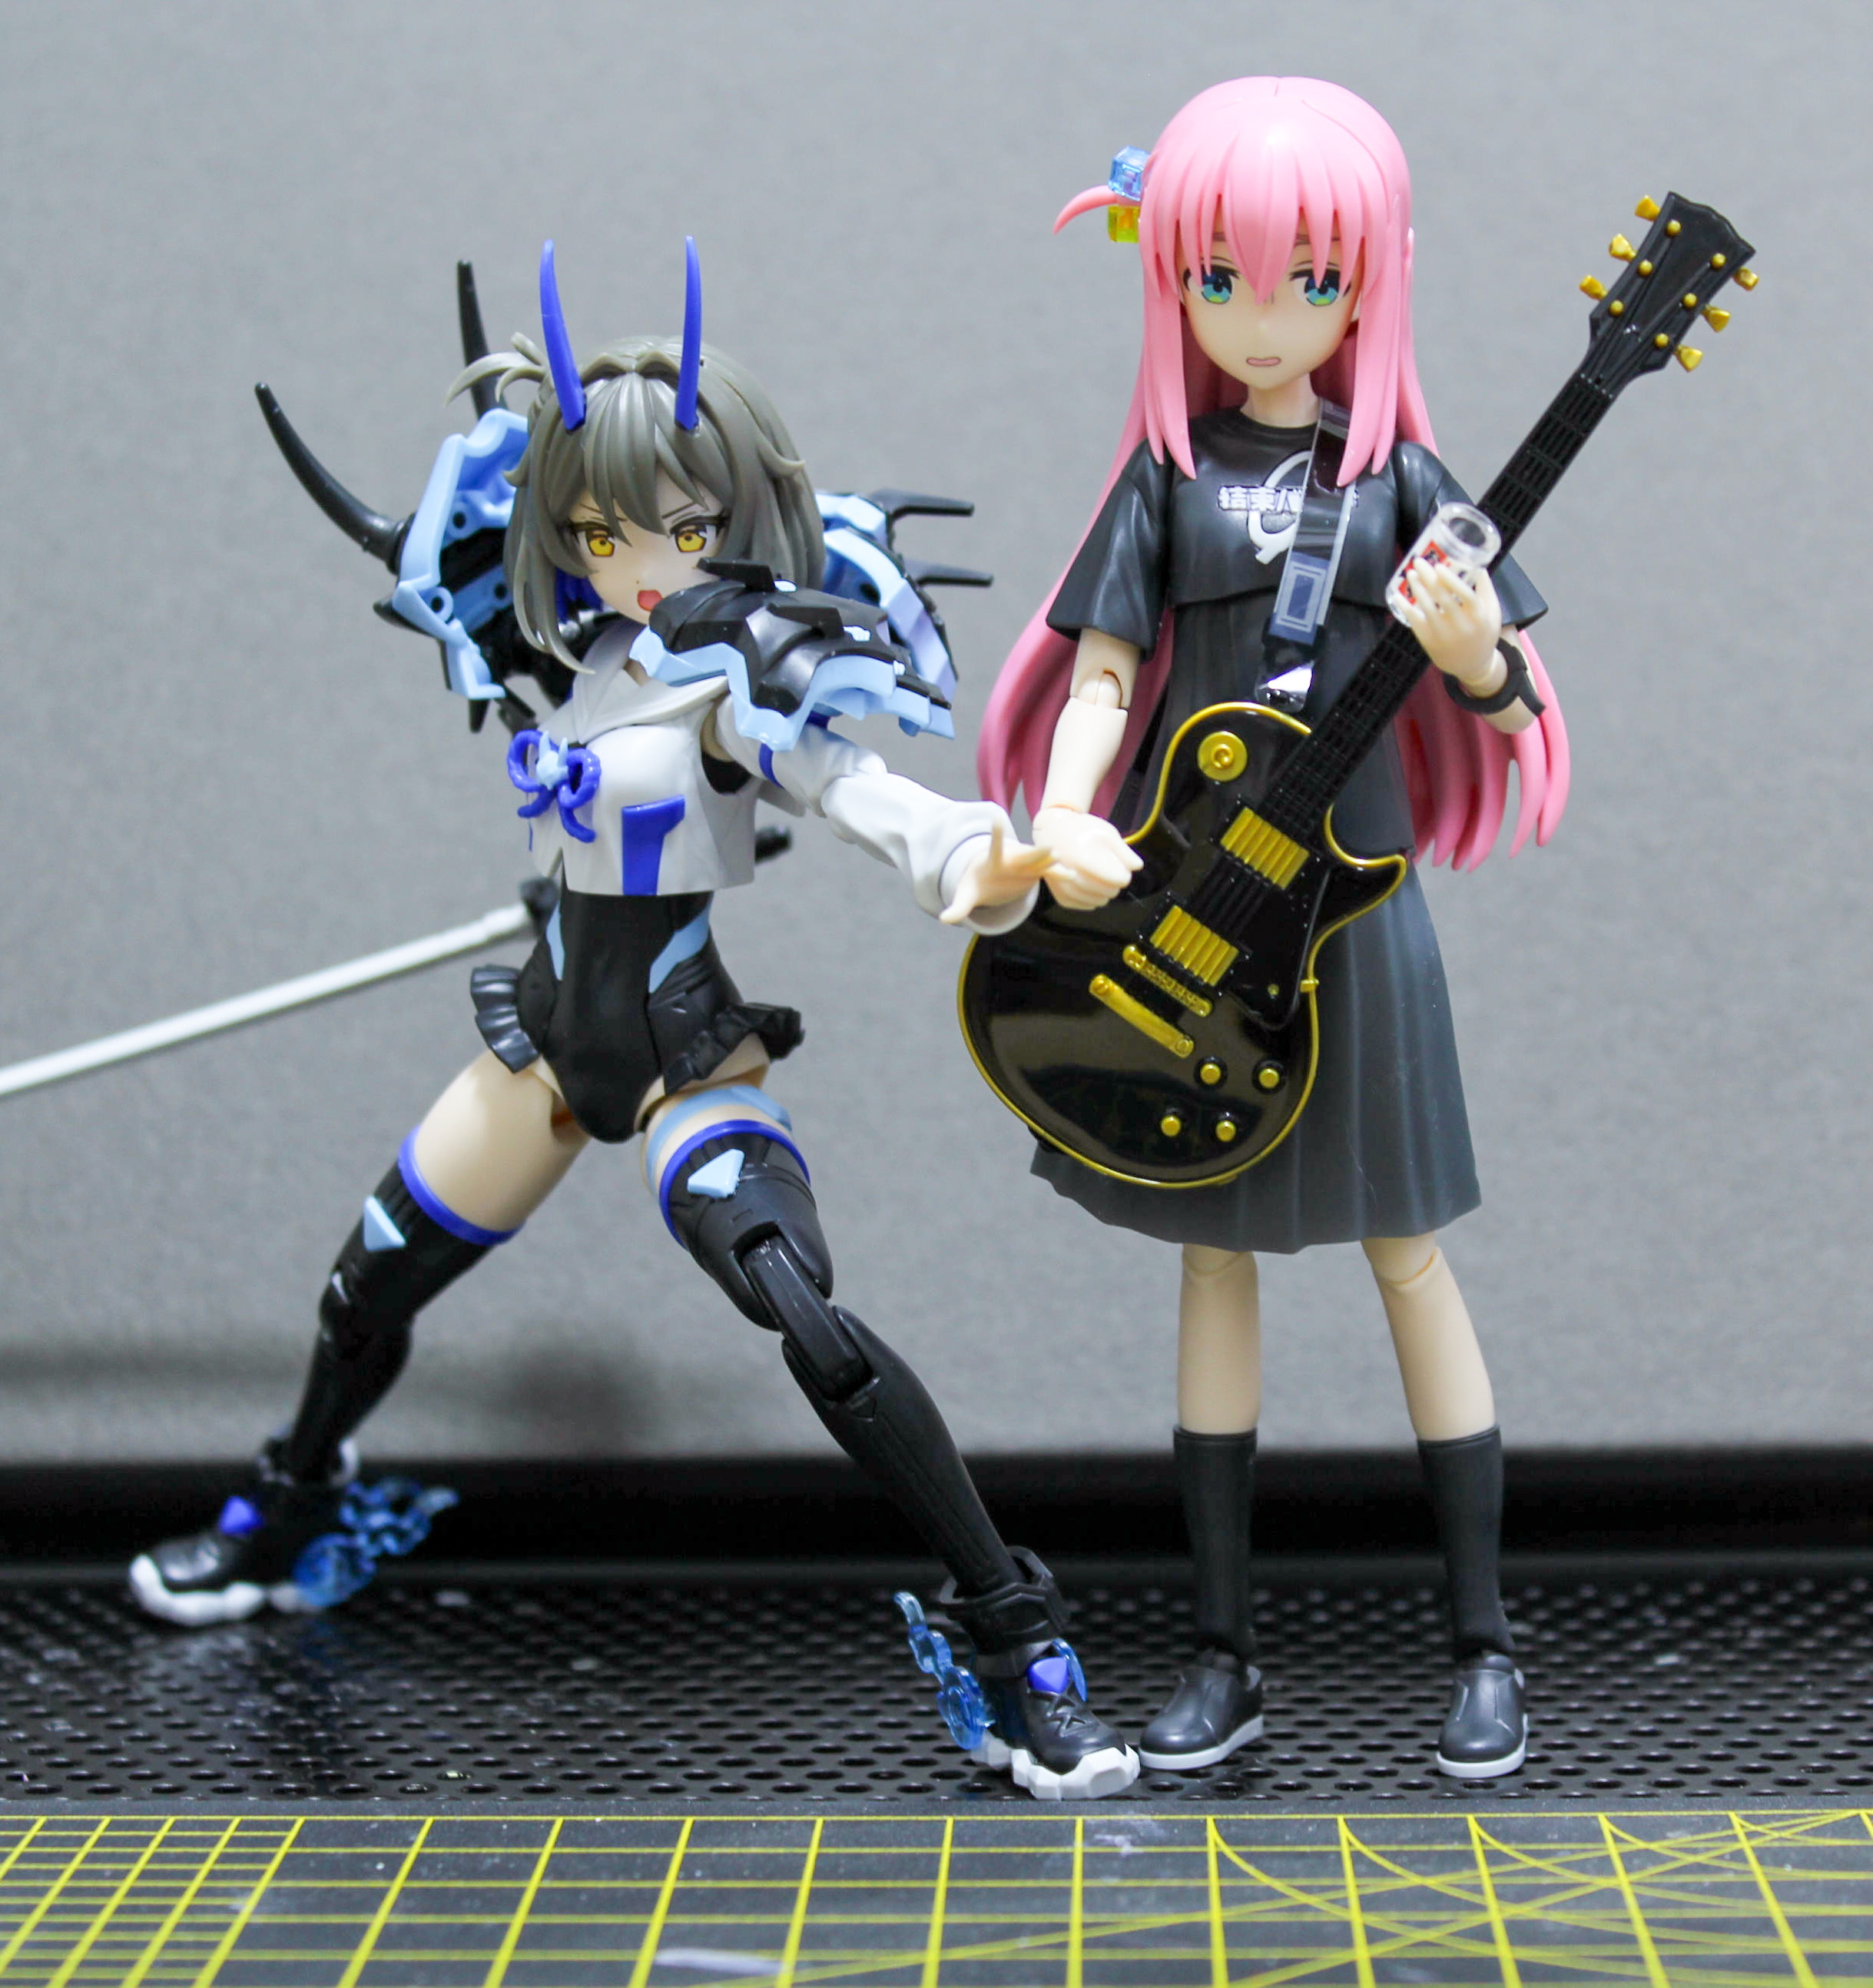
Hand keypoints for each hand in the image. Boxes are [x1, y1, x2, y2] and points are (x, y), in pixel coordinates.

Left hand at [941, 820, 1052, 924]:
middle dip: (1036, 853)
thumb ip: (957, 908)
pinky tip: (1072, 875)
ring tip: (1063, 859)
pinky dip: (1059, 874)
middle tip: (1050, 849)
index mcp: (994, 861)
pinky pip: (1049, 872)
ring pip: (1041, 861)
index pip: (995, 846)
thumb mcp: (966, 896)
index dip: (997, 834)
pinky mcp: (1036, 872)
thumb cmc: (977, 884)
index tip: (998, 819)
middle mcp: (1013, 859)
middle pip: (1025, 855)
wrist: (992, 878)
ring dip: (1051, 860)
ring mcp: (1026, 865)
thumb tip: (943, 919)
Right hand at [1030, 804, 1142, 910]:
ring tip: (1099, 876)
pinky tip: (1091, 886)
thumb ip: (1124, 851)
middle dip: (1115, 883)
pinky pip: (1085, 906)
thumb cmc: (1082, 830)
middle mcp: (1071, 876)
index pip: (1119, 879)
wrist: (1052, 832)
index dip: (1124, 873)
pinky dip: (1092, 899)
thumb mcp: (1106, 833)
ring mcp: (1063, 887)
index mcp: (1084, 858)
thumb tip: (1136, 867)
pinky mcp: (1060, 896)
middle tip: (1109, 869)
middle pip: (1110, 892)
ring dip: (1104, 892)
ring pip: (1098, 902)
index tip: (1119, 864)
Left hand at [1395, 558, 1502, 691]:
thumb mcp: (1493, 612)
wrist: (1471, 665)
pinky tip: (1398, 596)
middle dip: (1428, 577)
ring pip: (1426, 608)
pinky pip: (1414, 622)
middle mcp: (1460, 626)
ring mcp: (1443, 635)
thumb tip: (1478, 564)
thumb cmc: (1483, 632)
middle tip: (1418, 562)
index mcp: (1479, 616)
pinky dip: (1405, 607)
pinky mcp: (1429, 641)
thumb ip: (1485, 589)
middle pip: (1442, 598)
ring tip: (1410, 574)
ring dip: (1416, 589)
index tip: (1439, 566)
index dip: (1451, 580)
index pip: (1465, 595)